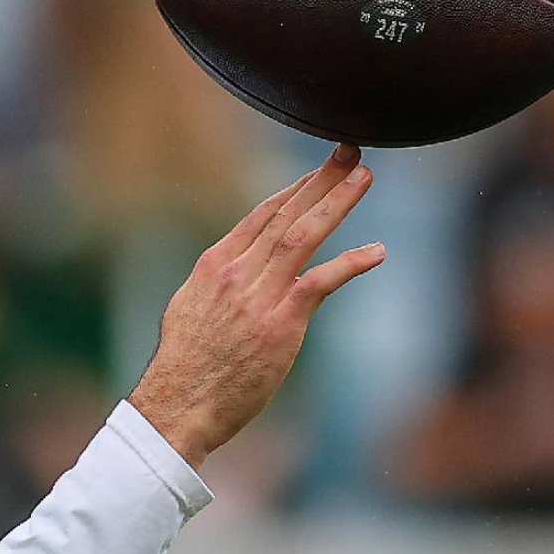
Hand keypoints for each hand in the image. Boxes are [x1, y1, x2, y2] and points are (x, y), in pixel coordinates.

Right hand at [128, 144, 383, 468]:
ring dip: (337, 202)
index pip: (260, 214)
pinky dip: (350, 263)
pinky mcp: (279, 324)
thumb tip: (236, 275)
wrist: (177, 403)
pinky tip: (376, 252)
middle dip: (321, 179)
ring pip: (303, 235)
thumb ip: (217, 285)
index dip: (294, 189)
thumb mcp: (189, 310)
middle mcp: (236, 271)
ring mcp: (258, 296)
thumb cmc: (184, 367)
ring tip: (364, 177)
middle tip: (350, 150)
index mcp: (214, 265)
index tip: (319, 171)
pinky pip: (320, 282)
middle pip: (285, 213)